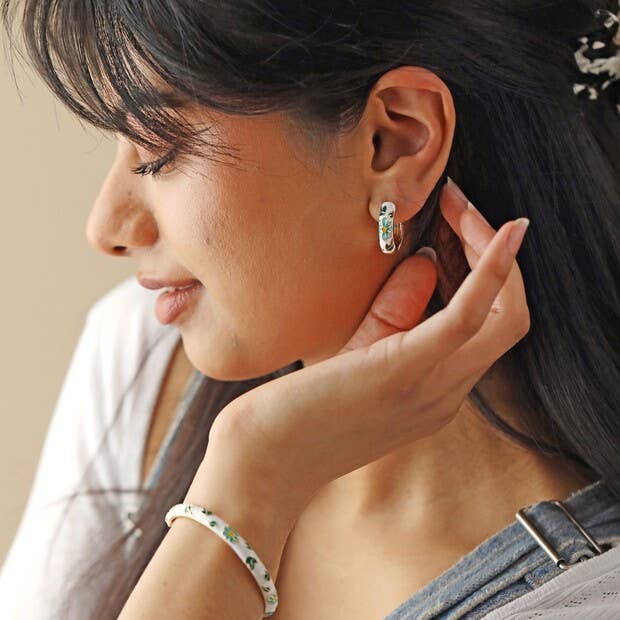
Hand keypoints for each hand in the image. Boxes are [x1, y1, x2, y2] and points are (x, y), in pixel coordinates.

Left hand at [201, 179, 530, 541]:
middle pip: (507, 318)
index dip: (484, 275)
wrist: (264, 460)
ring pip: (503, 316)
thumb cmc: (297, 409)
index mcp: (434, 393)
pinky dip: (491, 271)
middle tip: (461, 207)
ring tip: (461, 205)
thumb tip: (425, 261)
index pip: (486, 329)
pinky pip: (469, 317)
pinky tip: (500, 231)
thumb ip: (392, 313)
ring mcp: (432, 387)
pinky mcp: (407, 371)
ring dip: (490, 252)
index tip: (458, 229)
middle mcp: (446, 394)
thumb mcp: (354, 355)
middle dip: (494, 257)